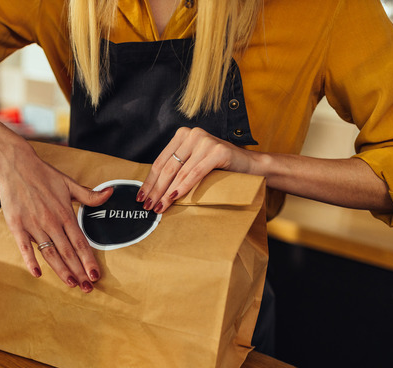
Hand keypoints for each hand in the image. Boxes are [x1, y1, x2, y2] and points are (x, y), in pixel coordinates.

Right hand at [0, 152, 112, 292]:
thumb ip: (89, 195)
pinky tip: (38, 274)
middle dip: (79, 272)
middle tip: (88, 288)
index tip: (96, 275)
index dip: (89, 260)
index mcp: (65, 213)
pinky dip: (31, 261)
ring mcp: (33, 224)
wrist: (16, 164)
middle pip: (68, 252)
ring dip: (61, 270)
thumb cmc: (43, 174)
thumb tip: (110, 194)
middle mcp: (51, 222)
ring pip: (50, 253)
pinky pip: (25, 247)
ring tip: (71, 284)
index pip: (81, 242)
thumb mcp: (69, 183)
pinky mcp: (17, 225)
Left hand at [137, 127, 253, 212]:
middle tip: (147, 206)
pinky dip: (183, 187)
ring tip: (159, 207)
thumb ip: (177, 169)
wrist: (251, 166)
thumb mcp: (194, 164)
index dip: (149, 181)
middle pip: (167, 167)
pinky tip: (174, 198)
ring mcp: (205, 141)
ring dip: (167, 192)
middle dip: (155, 189)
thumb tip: (152, 191)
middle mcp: (192, 134)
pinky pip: (195, 173)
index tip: (141, 197)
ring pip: (179, 172)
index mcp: (182, 136)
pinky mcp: (218, 151)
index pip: (161, 161)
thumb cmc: (219, 168)